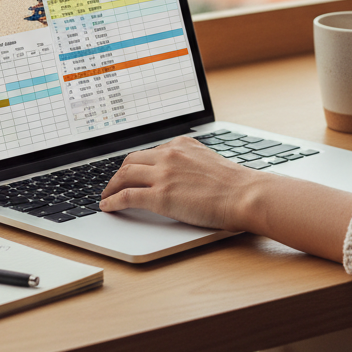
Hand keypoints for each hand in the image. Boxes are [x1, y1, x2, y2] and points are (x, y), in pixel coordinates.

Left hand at [100, 137, 253, 229]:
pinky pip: (127, 196)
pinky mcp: (160, 196)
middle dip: (120, 174)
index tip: (130, 172)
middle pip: (131, 160)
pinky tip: (108, 206)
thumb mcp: (208, 161)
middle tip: (114, 184)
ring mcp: (163, 174)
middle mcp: (169, 154)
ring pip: (125, 175)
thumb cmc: (235, 184)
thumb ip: (190, 162)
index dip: (136, 165)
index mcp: (181, 144)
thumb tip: (179, 173)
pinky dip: (113, 201)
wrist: (244, 194)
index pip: (149, 152)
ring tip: (107, 196)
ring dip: (112, 187)